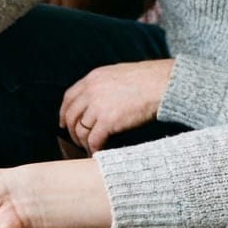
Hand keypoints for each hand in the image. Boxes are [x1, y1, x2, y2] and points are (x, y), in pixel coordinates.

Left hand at [59, 59, 173, 152]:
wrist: (163, 84)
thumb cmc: (148, 80)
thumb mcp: (118, 74)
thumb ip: (103, 85)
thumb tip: (97, 99)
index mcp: (92, 78)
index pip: (69, 97)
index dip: (64, 112)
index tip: (64, 123)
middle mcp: (91, 91)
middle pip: (71, 115)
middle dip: (72, 131)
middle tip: (77, 141)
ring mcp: (98, 106)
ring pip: (81, 130)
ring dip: (83, 142)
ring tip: (89, 148)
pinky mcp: (108, 121)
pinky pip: (94, 139)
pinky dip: (94, 148)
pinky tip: (97, 152)